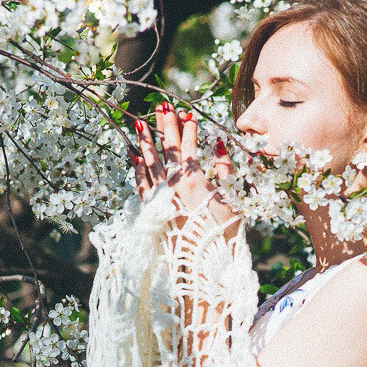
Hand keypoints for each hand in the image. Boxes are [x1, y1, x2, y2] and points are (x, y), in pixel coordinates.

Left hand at [133, 103, 237, 228]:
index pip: (190, 145)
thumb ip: (224, 168)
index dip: (189, 128)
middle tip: (163, 106)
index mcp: (194, 179)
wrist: (205, 259)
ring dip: (146, 141)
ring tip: (141, 123)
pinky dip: (137, 169)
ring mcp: (160, 195)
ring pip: (150, 162)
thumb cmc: (223, 229)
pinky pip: (141, 184)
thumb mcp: (231, 197)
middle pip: (168, 148)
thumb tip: (218, 143)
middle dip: (166, 126)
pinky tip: (135, 156)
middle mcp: (173, 184)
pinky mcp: (152, 208)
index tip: (188, 113)